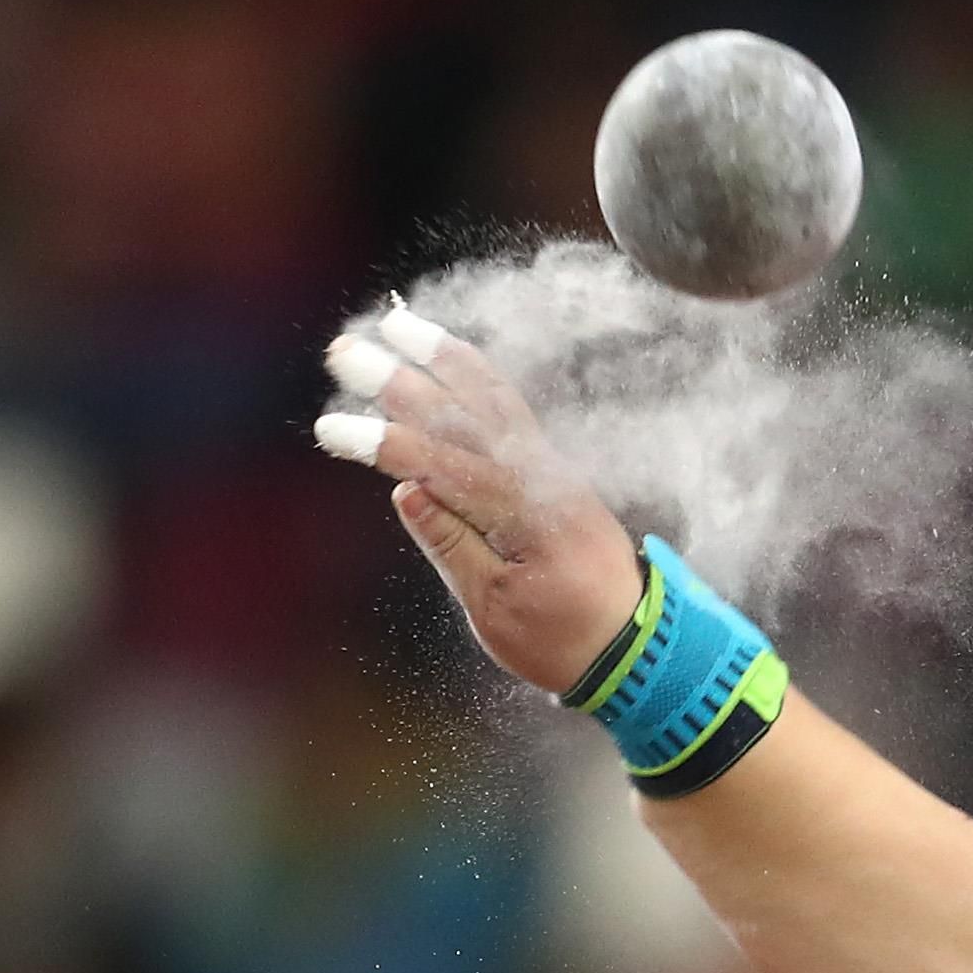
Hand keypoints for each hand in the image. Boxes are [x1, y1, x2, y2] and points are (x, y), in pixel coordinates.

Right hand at [310, 306, 640, 694]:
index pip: (444, 465)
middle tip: (344, 351)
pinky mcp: (558, 474)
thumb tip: (406, 488)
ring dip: (444, 360)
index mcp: (528, 515)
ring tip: (397, 323)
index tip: (330, 430)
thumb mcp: (497, 610)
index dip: (385, 444)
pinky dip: (478, 379)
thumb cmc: (567, 643)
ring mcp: (556, 471)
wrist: (641, 648)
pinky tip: (449, 358)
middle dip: (403, 380)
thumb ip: (451, 546)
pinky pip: (512, 412)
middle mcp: (545, 478)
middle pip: (466, 414)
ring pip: (495, 399)